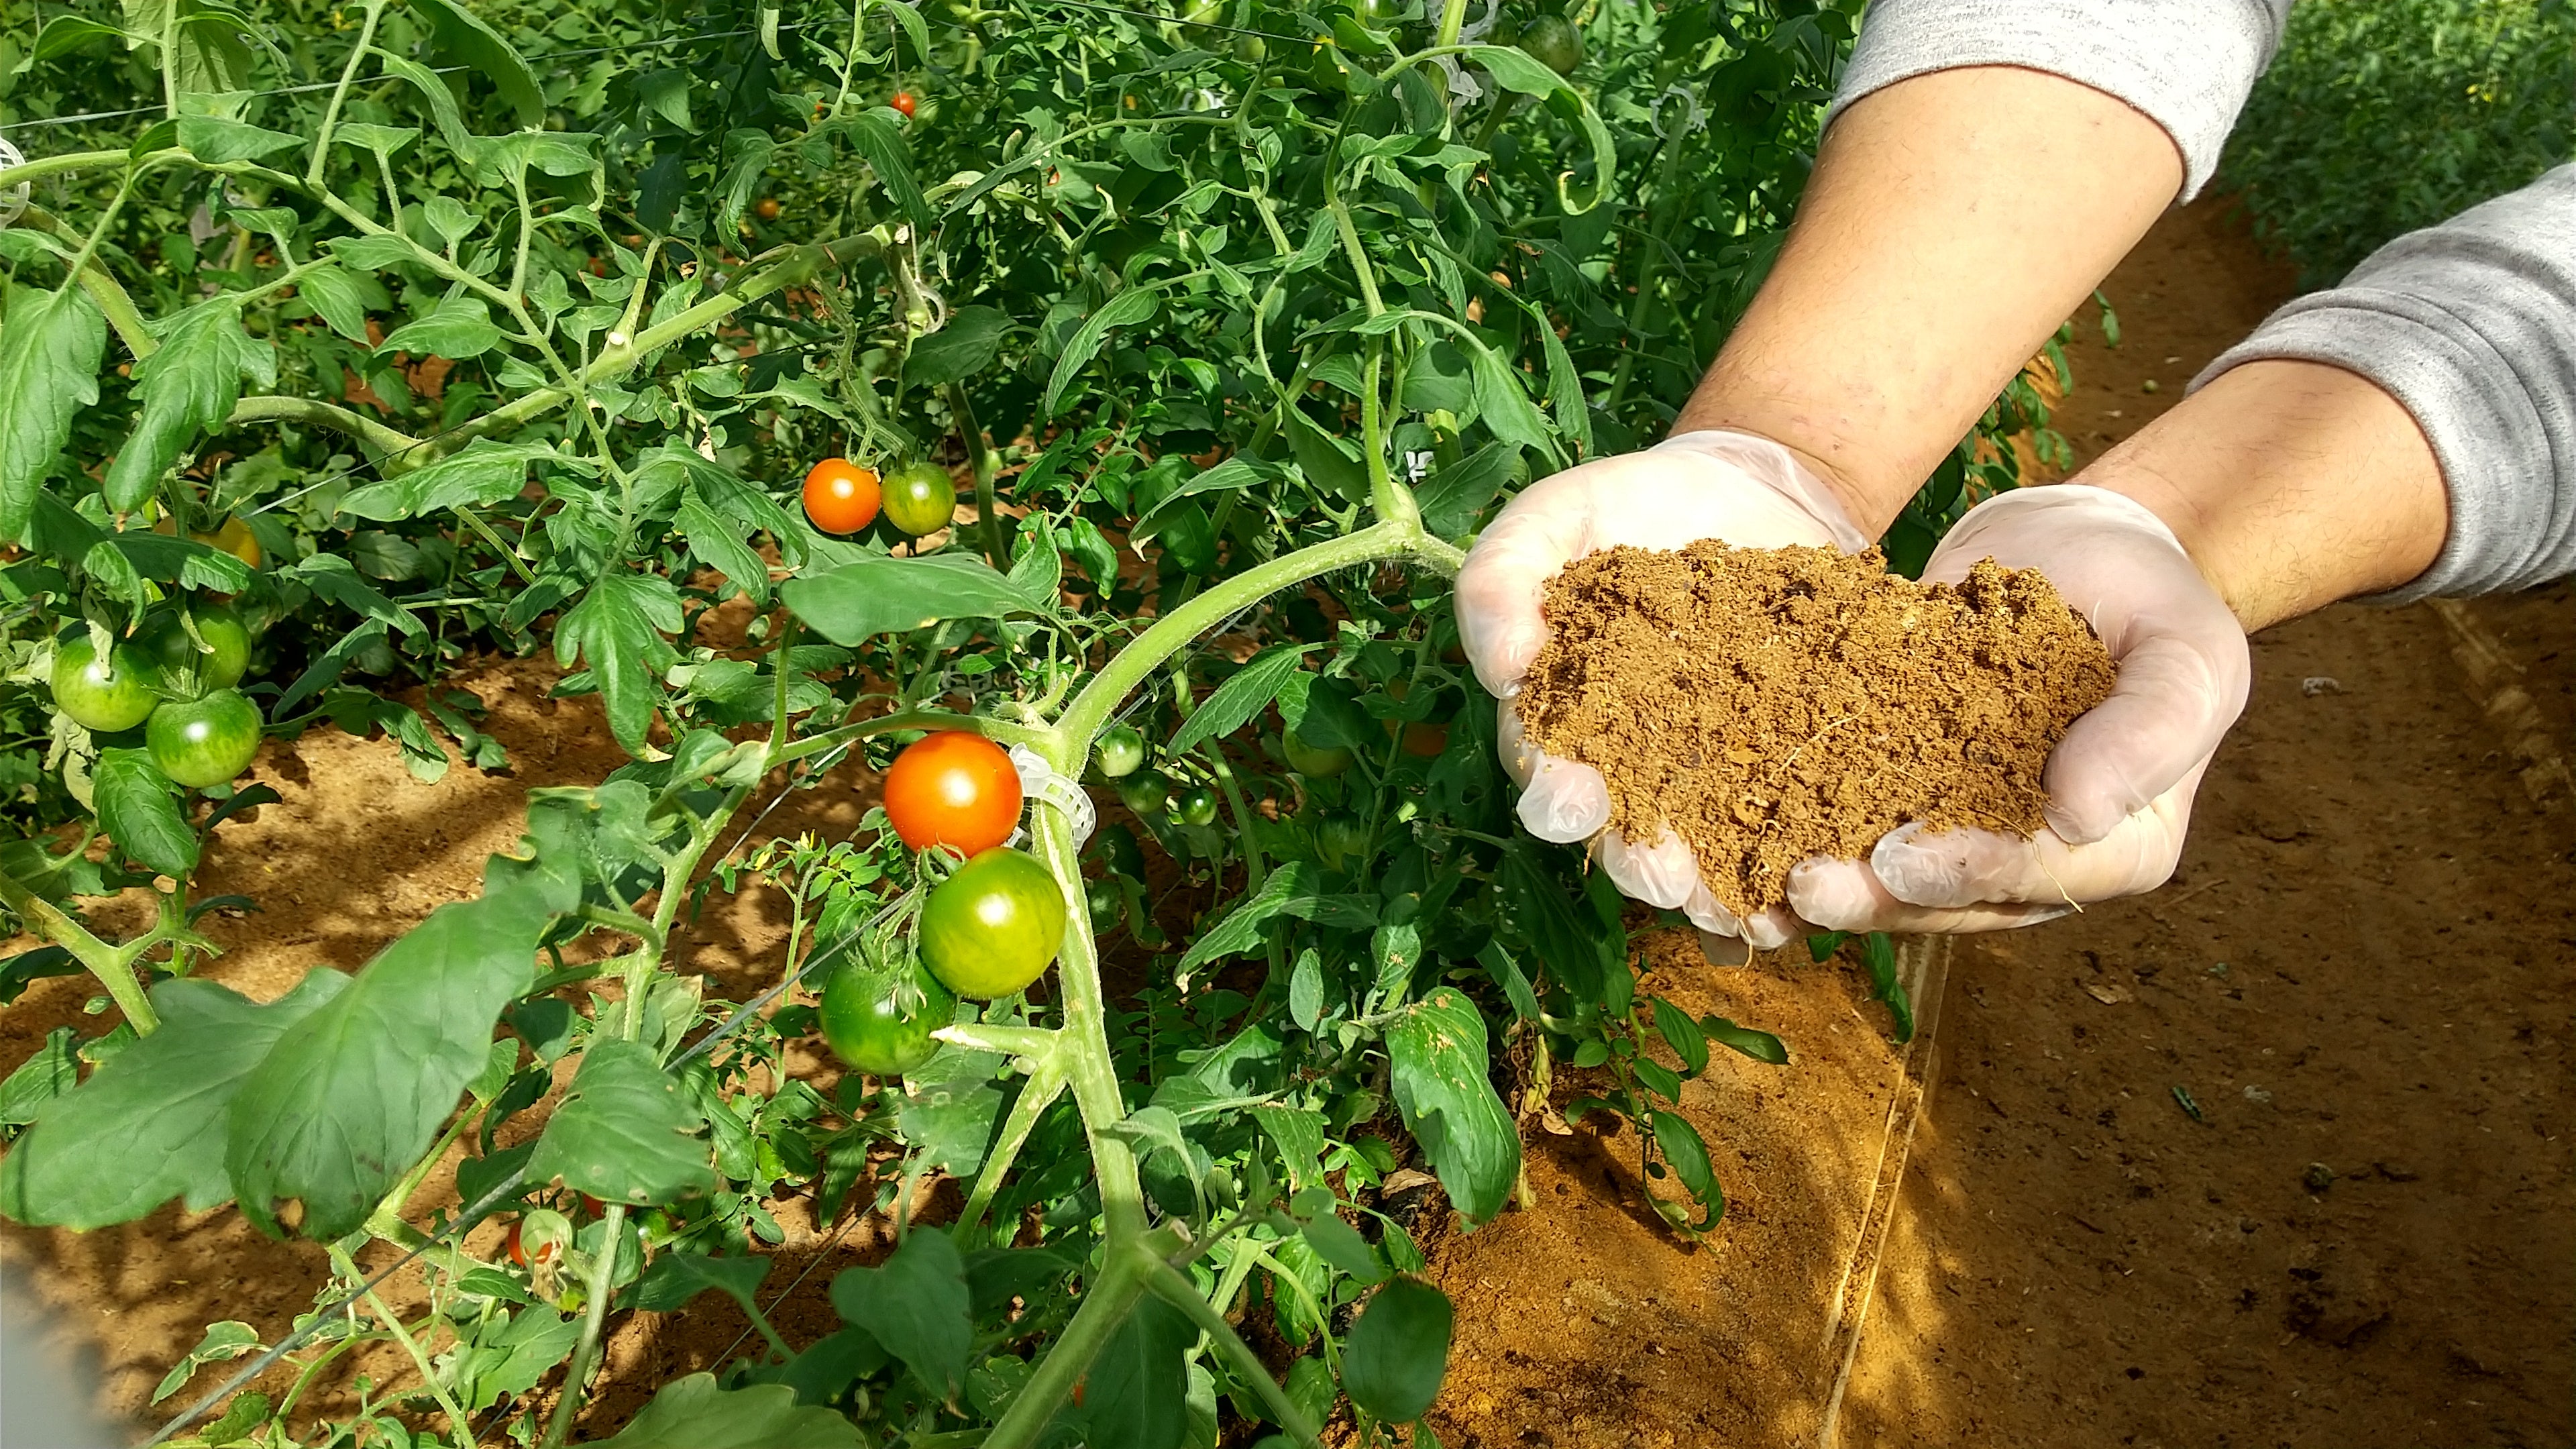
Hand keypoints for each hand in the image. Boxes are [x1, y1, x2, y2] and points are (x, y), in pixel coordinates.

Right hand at [1456, 429, 1867, 950]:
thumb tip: (1500, 667)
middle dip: (1639, 863)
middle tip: (1662, 874)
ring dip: (1713, 891)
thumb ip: (1502, 580)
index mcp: (1563, 721)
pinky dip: (1787, 876)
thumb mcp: (1548, 519)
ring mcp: (1708, 775)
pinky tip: (1799, 903)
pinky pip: (1781, 834)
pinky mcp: (1781, 769)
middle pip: (1626, 835)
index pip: (1549, 772)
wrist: (1747, 487)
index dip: (1556, 795)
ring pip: (1703, 853)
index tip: (1568, 803)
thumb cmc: (1623, 506)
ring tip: (1732, 907)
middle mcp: (1630, 767)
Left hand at [1786, 484, 2250, 931]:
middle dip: (1873, 898)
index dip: (1971, 871)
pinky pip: (1840, 826)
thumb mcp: (2186, 649)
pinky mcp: (1893, 795)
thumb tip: (2083, 814)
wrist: (2078, 549)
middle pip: (1949, 899)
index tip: (1906, 863)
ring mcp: (1956, 836)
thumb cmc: (2151, 600)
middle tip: (1808, 885)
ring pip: (1884, 883)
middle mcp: (2030, 862)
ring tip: (1751, 883)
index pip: (2042, 874)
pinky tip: (1728, 841)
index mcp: (2116, 845)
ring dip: (1819, 886)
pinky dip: (1785, 835)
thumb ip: (2154, 726)